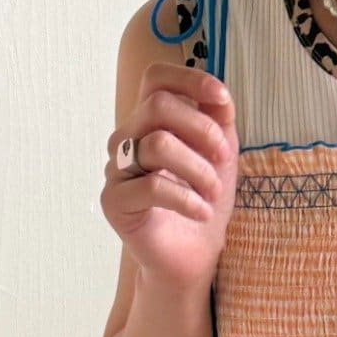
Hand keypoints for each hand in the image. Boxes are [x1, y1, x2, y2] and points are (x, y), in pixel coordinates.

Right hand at [101, 64, 237, 291]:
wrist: (192, 257)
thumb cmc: (202, 203)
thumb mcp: (220, 157)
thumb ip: (219, 122)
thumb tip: (220, 96)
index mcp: (149, 122)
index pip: (156, 79)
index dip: (189, 79)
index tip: (222, 99)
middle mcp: (127, 139)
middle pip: (158, 106)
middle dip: (201, 131)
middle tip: (222, 160)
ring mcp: (116, 169)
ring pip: (158, 144)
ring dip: (198, 169)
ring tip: (213, 193)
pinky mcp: (114, 201)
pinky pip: (151, 186)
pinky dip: (186, 199)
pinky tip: (201, 212)